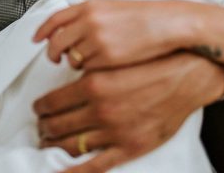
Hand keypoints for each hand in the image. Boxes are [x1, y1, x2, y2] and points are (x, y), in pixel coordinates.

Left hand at [34, 0, 190, 69]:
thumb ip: (87, 15)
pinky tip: (102, 65)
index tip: (36, 38)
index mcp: (89, 6)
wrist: (163, 24)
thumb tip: (68, 28)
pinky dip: (90, 70)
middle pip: (57, 41)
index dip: (42, 30)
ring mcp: (96, 40)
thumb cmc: (141, 17)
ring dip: (75, 61)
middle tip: (55, 59)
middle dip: (53, 53)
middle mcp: (88, 21)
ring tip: (89, 60)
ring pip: (71, 58)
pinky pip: (87, 69)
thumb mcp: (109, 8)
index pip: (55, 18)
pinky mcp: (106, 57)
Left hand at [34, 52, 223, 172]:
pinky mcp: (129, 147)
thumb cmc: (151, 63)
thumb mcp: (113, 61)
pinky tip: (60, 170)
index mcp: (94, 84)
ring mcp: (114, 131)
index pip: (52, 101)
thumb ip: (88, 73)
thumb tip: (65, 83)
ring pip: (71, 145)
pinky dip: (73, 171)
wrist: (184, 75)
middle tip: (40, 127)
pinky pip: (95, 166)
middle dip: (44, 127)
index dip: (41, 108)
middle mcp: (101, 109)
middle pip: (58, 124)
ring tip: (49, 143)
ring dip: (55, 145)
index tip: (38, 109)